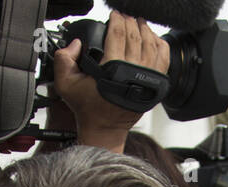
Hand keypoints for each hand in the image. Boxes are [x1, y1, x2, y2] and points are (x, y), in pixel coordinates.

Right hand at [54, 11, 169, 149]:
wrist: (104, 128)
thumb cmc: (88, 108)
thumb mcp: (65, 84)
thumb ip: (63, 59)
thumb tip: (76, 43)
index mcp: (112, 70)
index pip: (118, 35)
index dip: (117, 21)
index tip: (114, 16)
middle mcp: (133, 73)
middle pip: (136, 37)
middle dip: (130, 23)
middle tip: (125, 18)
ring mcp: (147, 79)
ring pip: (151, 45)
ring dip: (145, 30)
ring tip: (139, 23)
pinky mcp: (156, 86)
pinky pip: (164, 59)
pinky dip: (160, 45)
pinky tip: (153, 39)